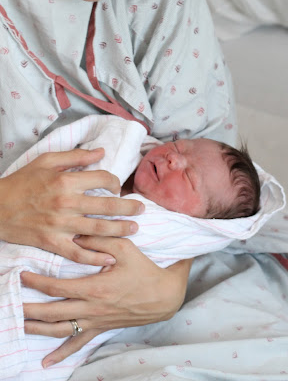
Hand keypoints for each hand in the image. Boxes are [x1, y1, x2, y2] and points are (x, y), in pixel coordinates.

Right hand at [0, 149, 142, 264]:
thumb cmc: (21, 182)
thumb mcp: (46, 161)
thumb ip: (75, 156)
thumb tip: (101, 151)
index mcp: (66, 181)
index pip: (102, 179)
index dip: (115, 182)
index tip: (117, 187)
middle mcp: (66, 203)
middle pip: (107, 206)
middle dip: (128, 207)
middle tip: (142, 209)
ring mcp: (60, 225)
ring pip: (98, 229)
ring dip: (120, 230)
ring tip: (135, 229)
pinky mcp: (52, 243)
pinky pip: (78, 253)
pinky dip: (95, 258)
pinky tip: (109, 258)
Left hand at [22, 236, 191, 366]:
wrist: (163, 295)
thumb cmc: (144, 269)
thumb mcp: (125, 248)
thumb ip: (99, 241)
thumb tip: (75, 238)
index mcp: (95, 288)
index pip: (57, 288)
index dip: (37, 282)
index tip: (22, 275)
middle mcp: (91, 309)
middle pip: (52, 312)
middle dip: (29, 308)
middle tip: (10, 302)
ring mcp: (95, 322)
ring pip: (59, 331)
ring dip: (37, 329)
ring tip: (19, 324)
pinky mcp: (101, 329)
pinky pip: (78, 344)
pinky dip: (60, 354)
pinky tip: (46, 362)